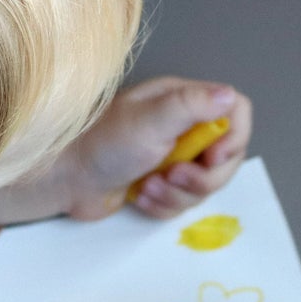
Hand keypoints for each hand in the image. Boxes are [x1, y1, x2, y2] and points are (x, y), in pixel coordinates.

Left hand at [0, 77, 252, 225]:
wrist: (64, 179)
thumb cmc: (103, 143)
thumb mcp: (151, 119)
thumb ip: (193, 105)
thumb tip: (230, 96)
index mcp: (184, 102)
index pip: (236, 112)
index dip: (233, 139)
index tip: (213, 157)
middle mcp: (183, 127)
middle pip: (227, 157)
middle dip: (202, 177)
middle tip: (172, 177)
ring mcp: (172, 157)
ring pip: (205, 185)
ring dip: (178, 195)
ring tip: (148, 187)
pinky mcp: (159, 185)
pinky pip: (183, 203)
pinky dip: (164, 206)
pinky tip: (140, 197)